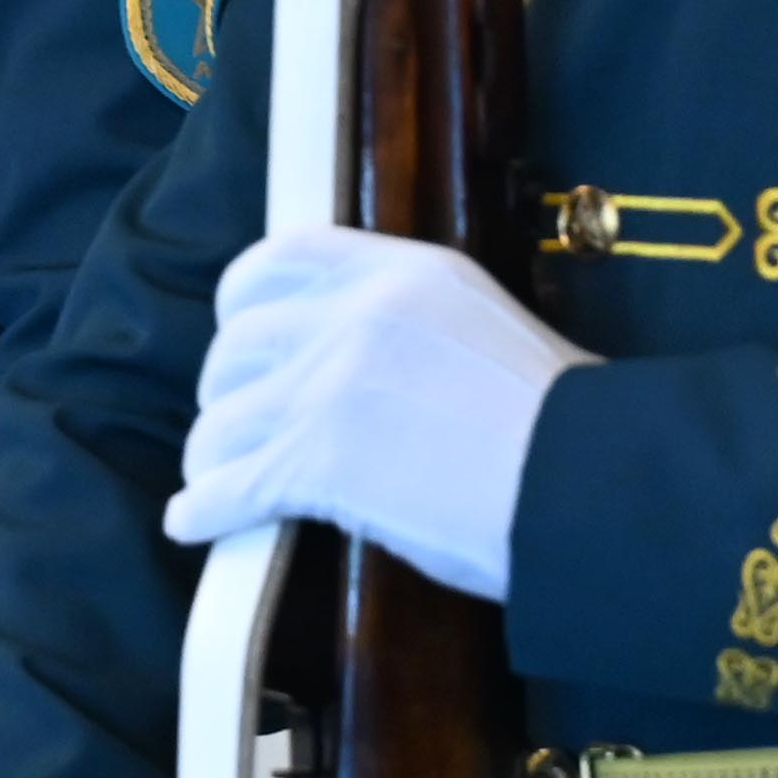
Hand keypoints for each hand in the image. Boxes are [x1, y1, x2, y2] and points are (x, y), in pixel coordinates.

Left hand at [162, 228, 582, 603]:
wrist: (586, 482)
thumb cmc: (565, 427)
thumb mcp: (489, 329)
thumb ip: (418, 330)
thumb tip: (374, 368)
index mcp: (405, 274)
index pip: (287, 255)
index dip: (244, 294)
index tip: (238, 323)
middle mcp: (355, 317)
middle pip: (239, 343)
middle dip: (228, 387)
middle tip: (239, 420)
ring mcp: (328, 389)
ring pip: (222, 419)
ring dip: (213, 455)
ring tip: (218, 478)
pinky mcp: (315, 464)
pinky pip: (227, 488)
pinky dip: (201, 510)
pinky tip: (191, 522)